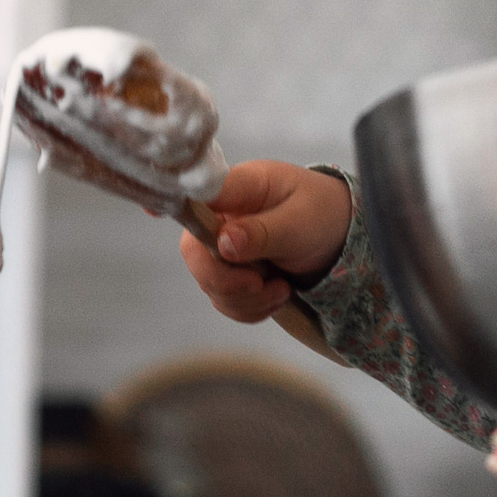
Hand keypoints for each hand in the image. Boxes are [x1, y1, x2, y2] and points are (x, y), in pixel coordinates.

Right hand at [176, 158, 350, 322]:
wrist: (345, 237)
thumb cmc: (324, 214)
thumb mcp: (302, 221)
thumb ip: (263, 231)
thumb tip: (224, 242)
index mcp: (241, 188)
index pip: (197, 192)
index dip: (172, 202)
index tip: (151, 210)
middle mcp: (224, 215)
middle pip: (195, 252)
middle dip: (225, 280)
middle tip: (260, 284)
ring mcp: (225, 245)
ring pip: (209, 284)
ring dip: (245, 299)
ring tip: (280, 288)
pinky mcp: (233, 271)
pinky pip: (225, 300)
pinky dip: (249, 309)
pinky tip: (277, 296)